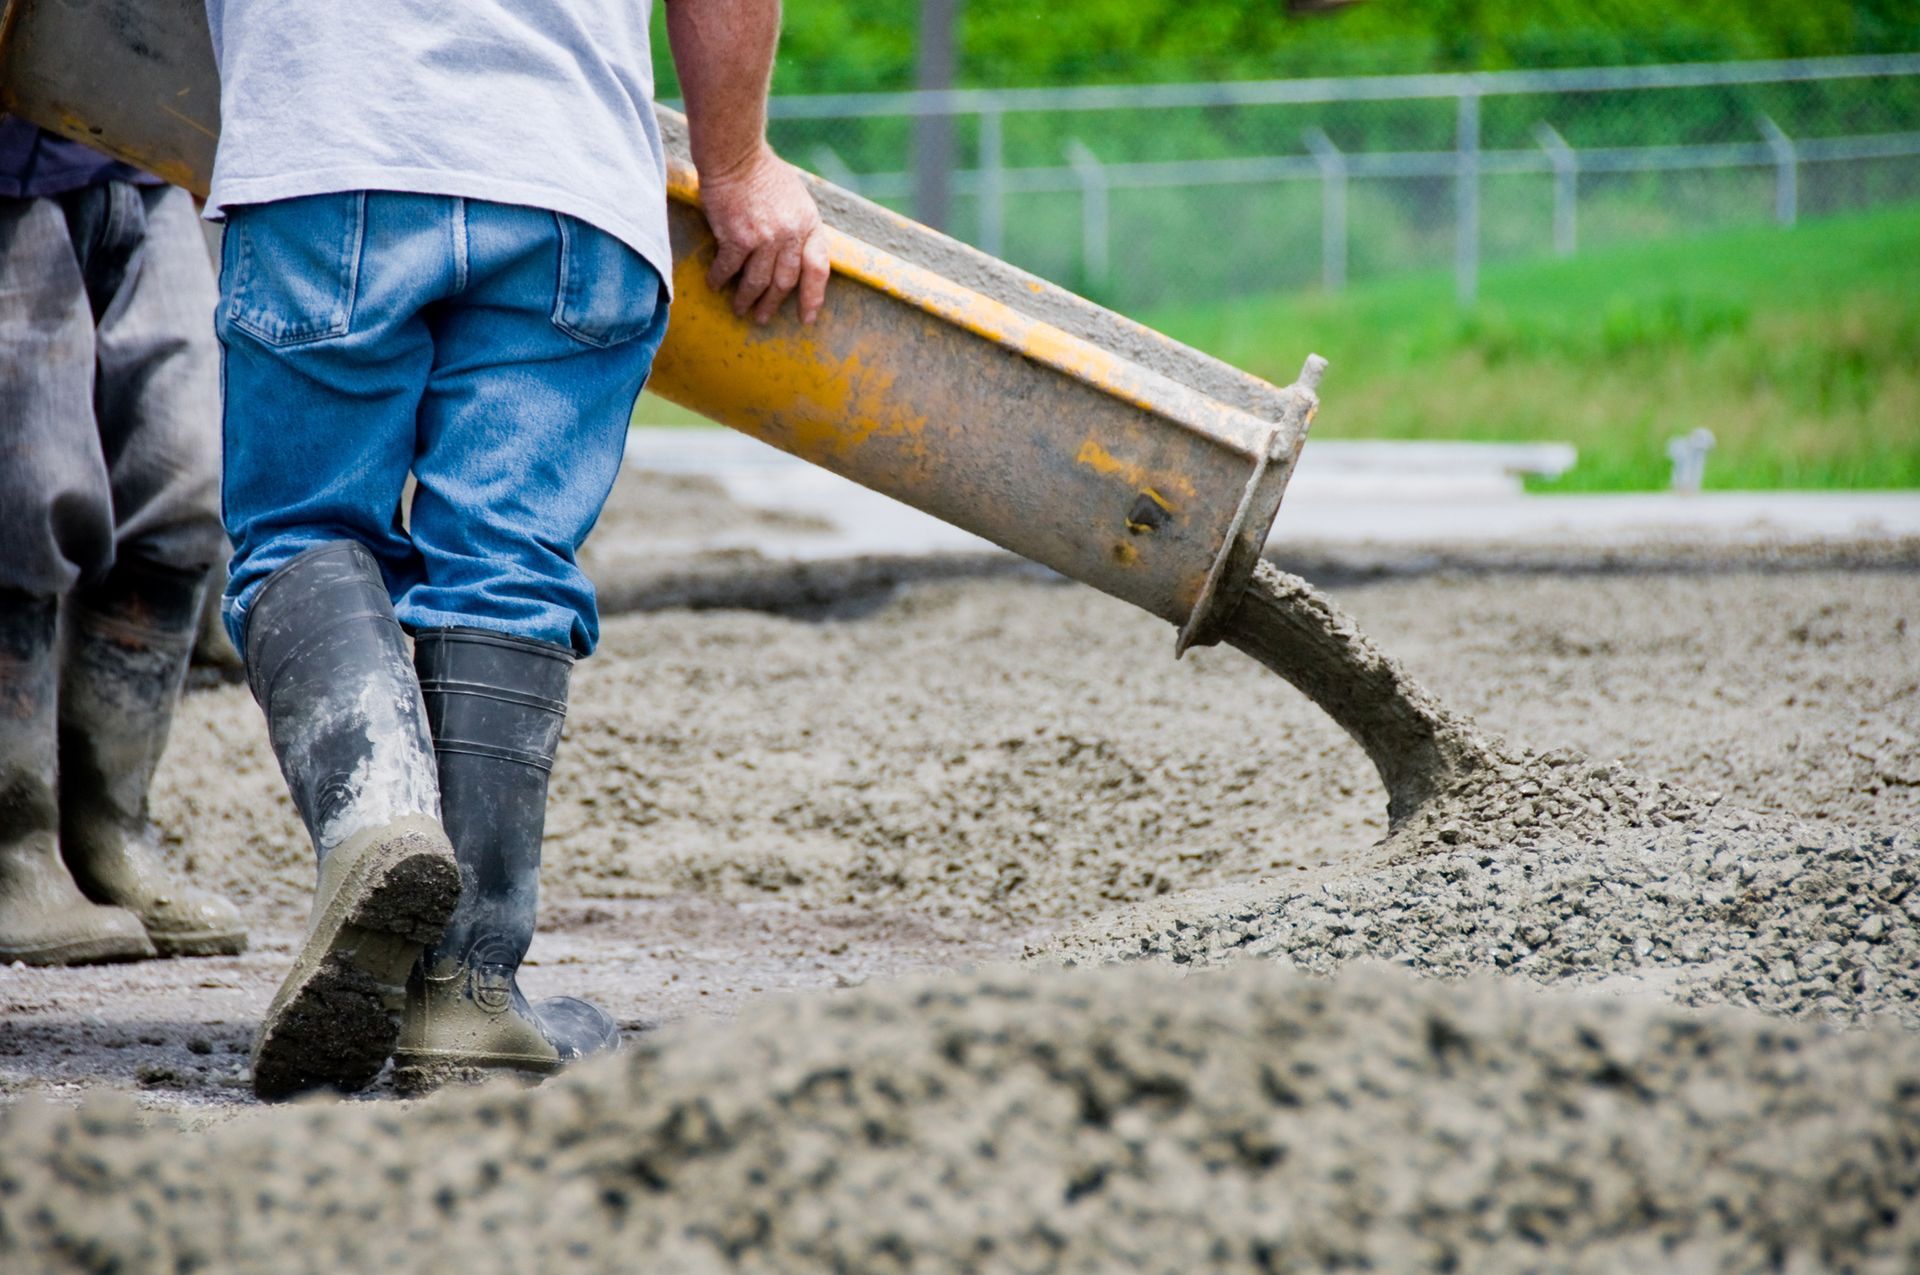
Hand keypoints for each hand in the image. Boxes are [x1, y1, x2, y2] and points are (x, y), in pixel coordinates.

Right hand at [699, 143, 829, 324]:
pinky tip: (714, 284)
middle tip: (763, 318)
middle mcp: (790, 235)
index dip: (814, 297)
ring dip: (747, 299)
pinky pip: (729, 268)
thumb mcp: (797, 199)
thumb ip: (799, 228)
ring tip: (740, 309)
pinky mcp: (737, 237)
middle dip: (773, 304)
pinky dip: (720, 279)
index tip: (808, 317)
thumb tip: (796, 259)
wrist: (736, 154)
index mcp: (809, 225)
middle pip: (785, 282)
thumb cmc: (764, 174)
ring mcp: (764, 238)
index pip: (818, 269)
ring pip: (757, 282)